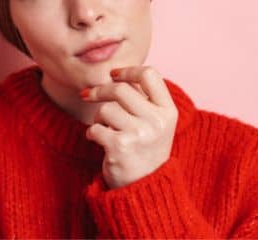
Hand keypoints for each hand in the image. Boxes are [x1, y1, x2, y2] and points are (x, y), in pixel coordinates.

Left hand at [82, 66, 177, 188]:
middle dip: (100, 91)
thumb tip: (112, 74)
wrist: (144, 186)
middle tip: (88, 95)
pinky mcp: (121, 146)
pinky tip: (99, 140)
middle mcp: (157, 121)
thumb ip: (142, 99)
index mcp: (168, 111)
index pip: (149, 75)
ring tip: (105, 129)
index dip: (128, 71)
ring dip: (98, 118)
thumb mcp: (155, 122)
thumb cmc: (145, 148)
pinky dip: (92, 133)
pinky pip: (95, 128)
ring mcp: (140, 134)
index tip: (114, 75)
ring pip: (105, 109)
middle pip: (120, 89)